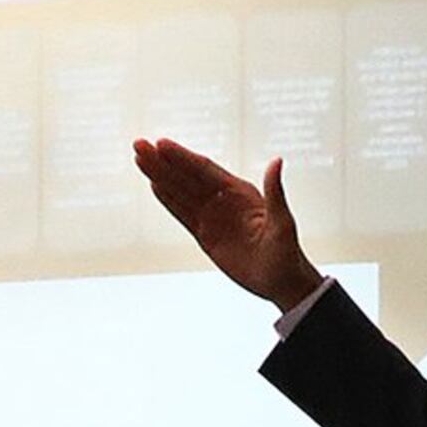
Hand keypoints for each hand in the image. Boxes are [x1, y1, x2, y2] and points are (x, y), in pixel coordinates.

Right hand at [134, 138, 323, 308]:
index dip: (182, 157)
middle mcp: (223, 199)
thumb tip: (276, 161)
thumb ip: (275, 193)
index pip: (205, 170)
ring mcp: (213, 216)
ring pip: (180, 192)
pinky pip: (182, 214)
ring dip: (159, 175)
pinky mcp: (205, 234)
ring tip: (139, 158)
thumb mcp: (282, 223)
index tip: (161, 144)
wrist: (281, 283)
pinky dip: (167, 199)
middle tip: (139, 144)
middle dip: (163, 161)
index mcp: (240, 192)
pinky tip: (153, 185)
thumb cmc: (287, 253)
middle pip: (187, 176)